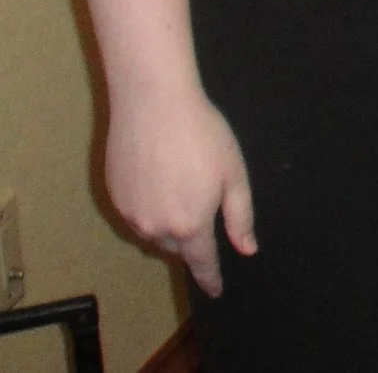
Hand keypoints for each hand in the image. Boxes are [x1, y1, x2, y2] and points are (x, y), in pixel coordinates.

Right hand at [104, 82, 256, 296]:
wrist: (153, 104)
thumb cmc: (202, 135)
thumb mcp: (233, 174)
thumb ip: (240, 217)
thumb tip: (246, 248)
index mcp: (190, 224)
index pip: (202, 261)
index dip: (210, 277)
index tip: (216, 289)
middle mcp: (156, 227)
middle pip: (177, 246)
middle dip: (191, 238)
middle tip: (203, 208)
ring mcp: (130, 214)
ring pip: (153, 233)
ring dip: (169, 225)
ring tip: (182, 190)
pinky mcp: (114, 197)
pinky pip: (136, 215)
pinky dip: (150, 208)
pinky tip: (160, 180)